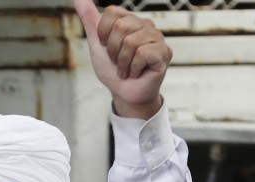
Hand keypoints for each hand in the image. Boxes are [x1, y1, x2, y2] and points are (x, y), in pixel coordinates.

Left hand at [74, 0, 171, 118]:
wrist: (124, 94)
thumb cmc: (113, 70)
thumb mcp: (97, 44)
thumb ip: (90, 19)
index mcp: (130, 20)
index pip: (112, 13)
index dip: (104, 34)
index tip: (107, 48)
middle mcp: (146, 25)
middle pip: (121, 27)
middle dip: (113, 50)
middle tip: (118, 62)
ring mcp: (157, 37)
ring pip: (131, 42)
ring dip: (123, 63)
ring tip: (127, 69)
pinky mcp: (164, 53)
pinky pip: (142, 53)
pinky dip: (133, 68)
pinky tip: (137, 73)